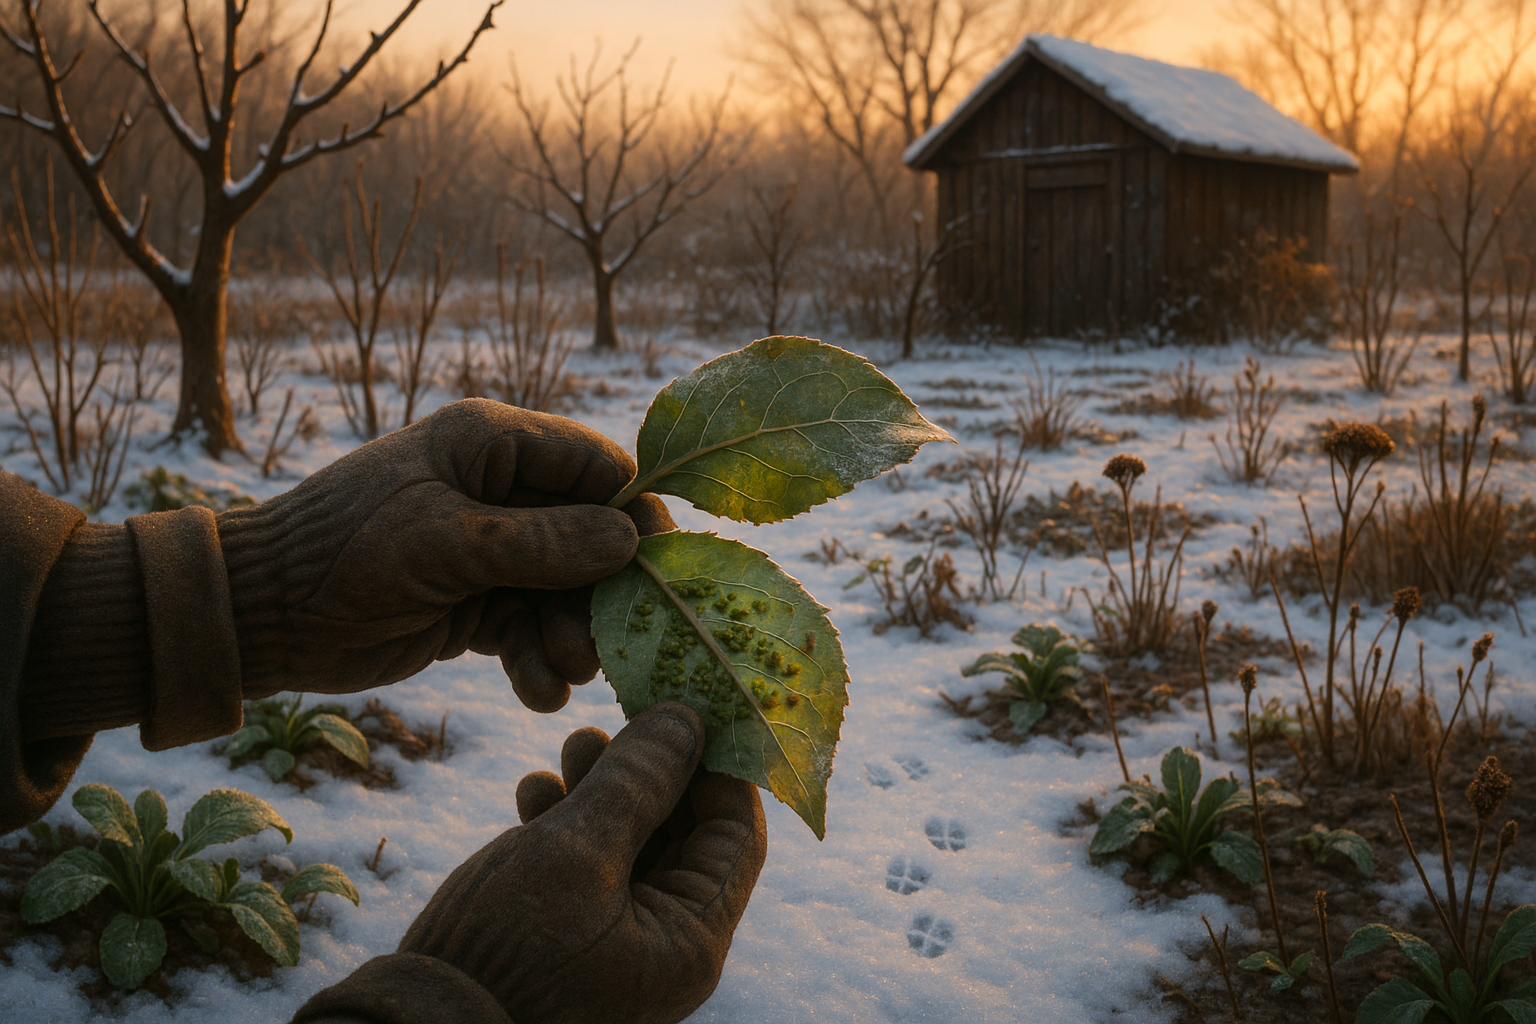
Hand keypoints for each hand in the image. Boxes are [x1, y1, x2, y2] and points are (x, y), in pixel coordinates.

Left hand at [216, 399, 675, 709]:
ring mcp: (489, 550)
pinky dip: (537, 662)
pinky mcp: (474, 603)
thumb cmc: (343, 553)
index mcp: (491, 444)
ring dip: (570, 636)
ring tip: (563, 675)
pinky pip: (530, 629)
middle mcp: (499, 491)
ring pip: (566, 591)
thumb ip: (541, 543)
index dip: (634, 513)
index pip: (595, 466)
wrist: (259, 618)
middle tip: (606, 644)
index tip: (659, 567)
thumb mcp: (446, 543)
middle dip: (601, 593)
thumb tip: (631, 541)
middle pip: (591, 536)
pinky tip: (536, 692)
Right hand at [399, 703, 767, 1023]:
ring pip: (631, 841)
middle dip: (651, 770)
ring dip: (605, 786)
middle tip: (619, 717)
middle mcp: (665, 945)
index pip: (736, 835)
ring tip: (574, 741)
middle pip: (683, 832)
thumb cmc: (506, 950)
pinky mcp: (567, 936)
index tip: (688, 707)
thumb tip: (687, 719)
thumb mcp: (576, 849)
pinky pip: (587, 866)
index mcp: (691, 941)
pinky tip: (535, 792)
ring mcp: (616, 942)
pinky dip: (567, 821)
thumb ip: (637, 780)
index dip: (717, 765)